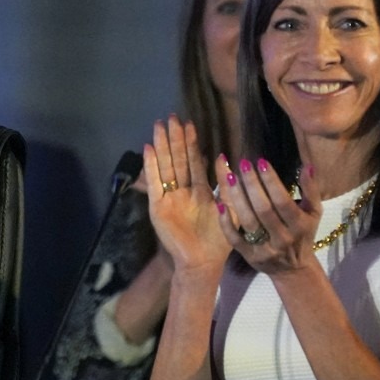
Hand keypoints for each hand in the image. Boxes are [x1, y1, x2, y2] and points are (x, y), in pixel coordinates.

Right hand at [142, 115, 230, 275]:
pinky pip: (154, 183)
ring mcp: (169, 198)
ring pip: (165, 167)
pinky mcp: (158, 207)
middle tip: (171, 117)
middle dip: (174, 139)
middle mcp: (182, 191)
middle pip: (177, 159)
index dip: (191, 143)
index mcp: (200, 190)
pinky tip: (149, 150)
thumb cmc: (219, 240)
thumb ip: (226, 185)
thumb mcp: (230, 209)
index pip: (193, 161)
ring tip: (158, 126)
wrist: (202, 262)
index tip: (189, 123)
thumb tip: (223, 157)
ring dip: (162, 147)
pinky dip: (151, 167)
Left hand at [215, 156, 322, 273]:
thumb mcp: (313, 212)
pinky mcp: (249, 256)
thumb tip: (306, 166)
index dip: (271, 182)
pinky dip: (226, 222)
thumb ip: (311, 189)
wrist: (293, 269)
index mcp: (299, 225)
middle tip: (243, 164)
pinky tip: (220, 203)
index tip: (261, 162)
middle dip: (252, 185)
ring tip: (230, 177)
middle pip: (263, 209)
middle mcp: (283, 238)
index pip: (283, 201)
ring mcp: (264, 249)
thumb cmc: (303, 233)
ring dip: (237, 198)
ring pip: (248, 221)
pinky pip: (234, 239)